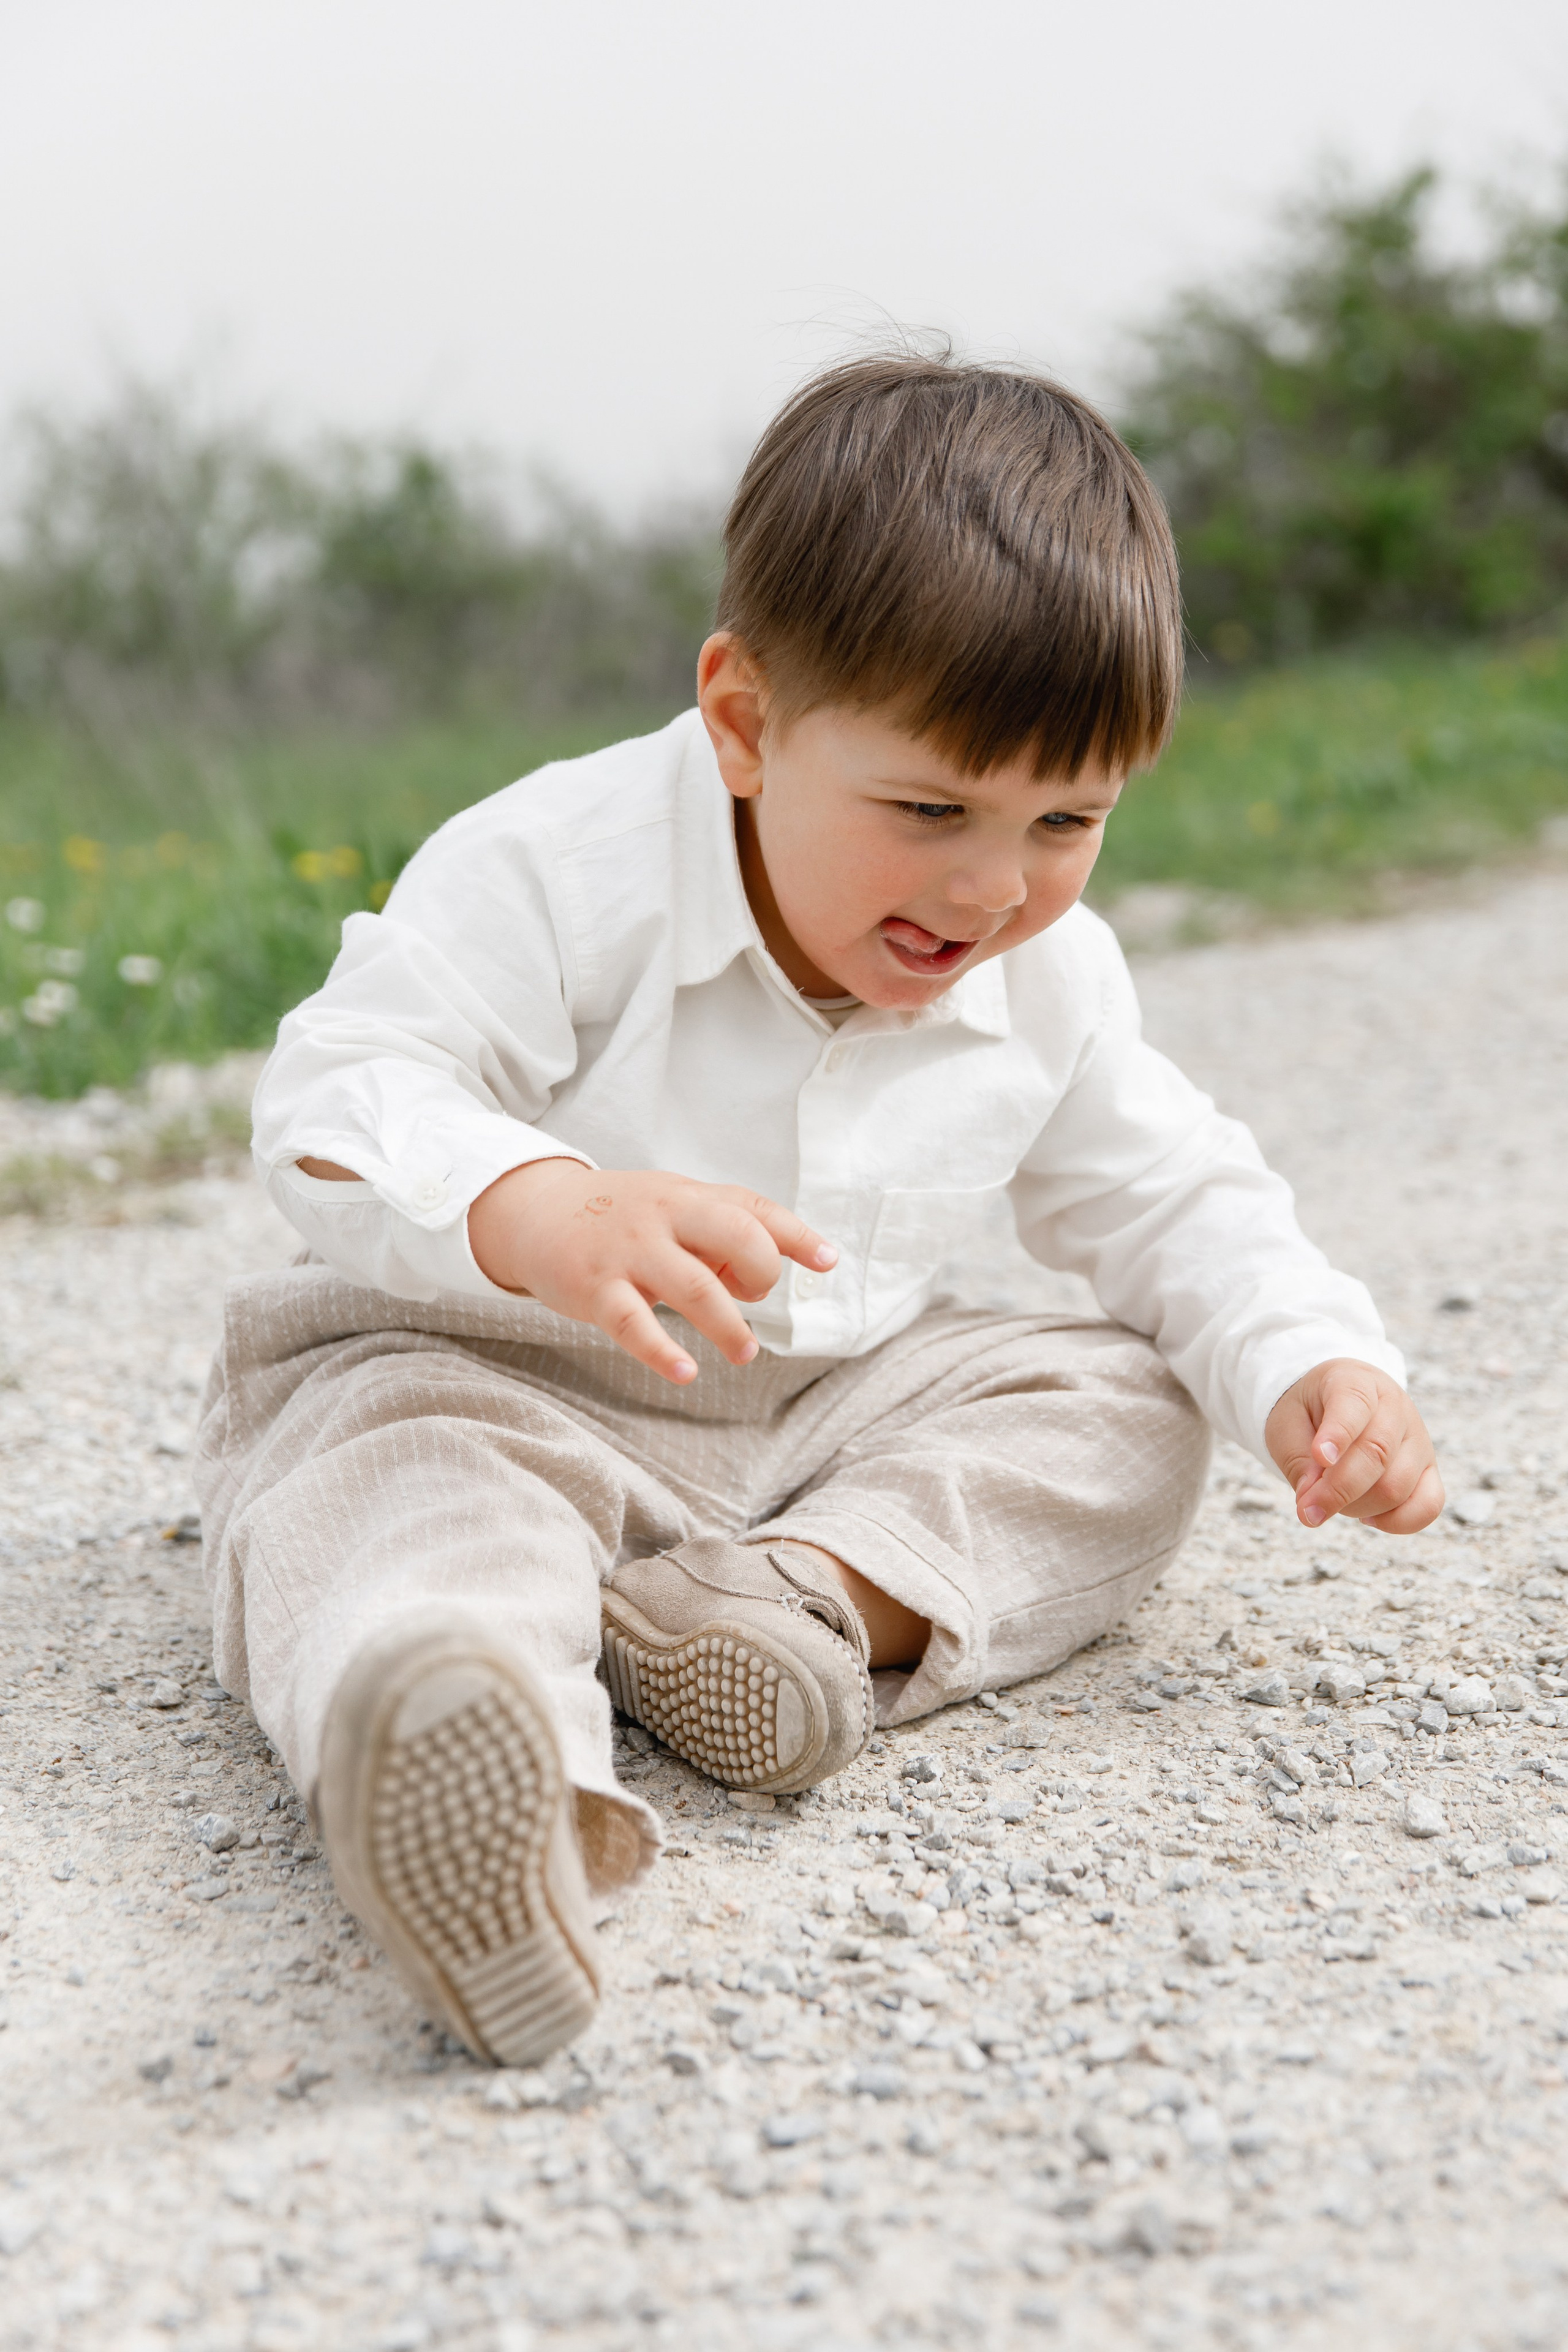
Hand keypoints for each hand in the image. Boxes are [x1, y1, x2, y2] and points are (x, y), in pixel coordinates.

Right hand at [468, 1159, 836, 1384]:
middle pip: (736, 1236)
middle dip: (761, 1274)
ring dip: (729, 1327)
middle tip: (755, 1302)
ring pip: (695, 1288)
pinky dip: (662, 1352)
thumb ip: (724, 1230)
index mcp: (689, 1196)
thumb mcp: (674, 1207)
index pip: (754, 1208)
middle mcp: (663, 1216)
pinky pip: (633, 1324)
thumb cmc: (621, 1218)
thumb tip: (773, 1270)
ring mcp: (629, 1251)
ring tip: (743, 1352)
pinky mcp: (595, 1289)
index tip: (828, 1261)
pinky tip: (685, 1373)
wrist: (535, 1213)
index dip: (796, 1235)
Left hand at [1265, 1359, 1442, 1533]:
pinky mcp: (1429, 1470)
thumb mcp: (1287, 1424)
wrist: (1335, 1404)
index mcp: (1356, 1381)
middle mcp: (1396, 1406)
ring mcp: (1419, 1439)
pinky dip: (1396, 1522)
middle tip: (1307, 1510)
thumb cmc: (1309, 1414)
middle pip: (1377, 1454)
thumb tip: (1313, 1503)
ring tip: (1333, 1500)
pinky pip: (1427, 1506)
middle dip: (1338, 1490)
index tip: (1320, 1458)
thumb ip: (1298, 1460)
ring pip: (1397, 1486)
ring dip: (1358, 1507)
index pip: (1355, 1404)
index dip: (1338, 1434)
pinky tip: (1367, 1517)